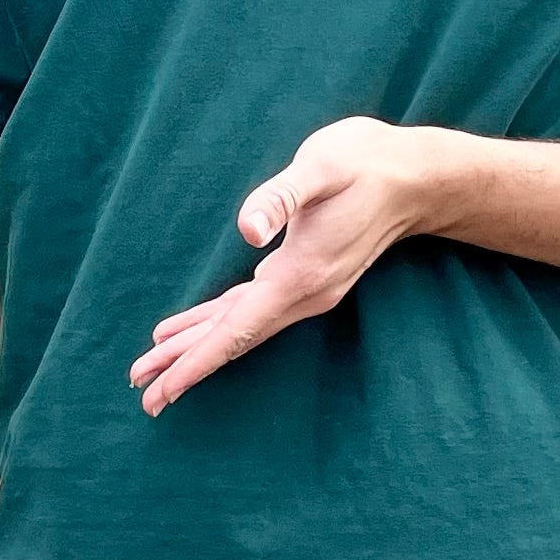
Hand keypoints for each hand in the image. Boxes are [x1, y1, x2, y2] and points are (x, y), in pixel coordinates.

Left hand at [130, 116, 443, 415]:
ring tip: (154, 370)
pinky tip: (192, 329)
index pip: (238, 329)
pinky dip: (219, 324)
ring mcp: (306, 289)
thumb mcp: (320, 168)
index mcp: (300, 274)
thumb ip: (281, 198)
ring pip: (242, 328)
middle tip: (144, 395)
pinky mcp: (304, 277)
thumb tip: (247, 230)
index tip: (165, 390)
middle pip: (235, 340)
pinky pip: (252, 311)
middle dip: (187, 367)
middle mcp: (304, 293)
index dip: (198, 361)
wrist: (415, 177)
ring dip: (198, 349)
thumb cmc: (363, 164)